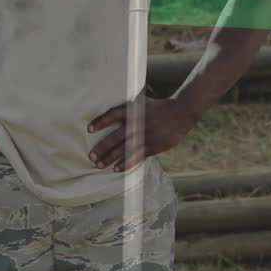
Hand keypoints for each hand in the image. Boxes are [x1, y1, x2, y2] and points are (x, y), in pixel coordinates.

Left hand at [86, 95, 201, 171]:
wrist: (180, 113)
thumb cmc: (159, 107)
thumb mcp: (143, 102)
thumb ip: (129, 108)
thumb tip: (114, 111)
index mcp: (133, 110)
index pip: (113, 115)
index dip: (100, 122)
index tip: (89, 129)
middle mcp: (137, 123)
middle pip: (114, 137)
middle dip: (101, 148)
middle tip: (91, 157)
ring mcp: (144, 136)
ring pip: (123, 150)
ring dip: (110, 158)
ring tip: (99, 165)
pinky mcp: (152, 146)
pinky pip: (136, 157)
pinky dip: (126, 163)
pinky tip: (117, 169)